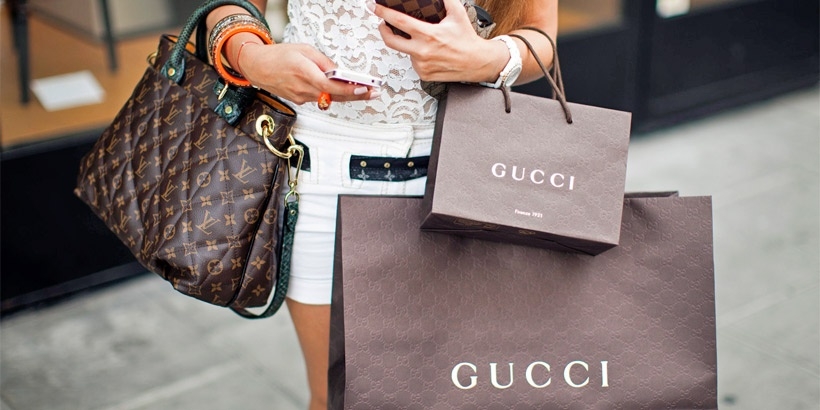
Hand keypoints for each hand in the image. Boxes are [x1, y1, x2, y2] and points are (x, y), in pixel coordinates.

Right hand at [236, 42, 378, 104]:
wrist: (257, 67)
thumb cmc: (279, 55)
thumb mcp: (304, 50)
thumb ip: (324, 62)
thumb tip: (339, 72)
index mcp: (305, 73)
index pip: (332, 86)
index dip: (350, 90)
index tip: (364, 89)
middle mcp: (304, 89)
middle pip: (335, 96)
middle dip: (356, 95)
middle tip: (374, 93)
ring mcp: (302, 97)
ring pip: (329, 98)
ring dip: (345, 95)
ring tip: (363, 90)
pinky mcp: (300, 101)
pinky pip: (320, 98)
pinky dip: (330, 94)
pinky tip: (338, 89)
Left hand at [371, 0, 508, 83]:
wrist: (477, 62)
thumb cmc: (467, 40)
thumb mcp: (457, 13)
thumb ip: (445, 0)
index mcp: (428, 35)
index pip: (398, 21)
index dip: (383, 13)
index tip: (374, 7)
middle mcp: (422, 51)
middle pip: (390, 40)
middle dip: (382, 30)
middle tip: (382, 23)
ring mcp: (422, 65)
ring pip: (404, 51)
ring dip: (407, 44)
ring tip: (420, 40)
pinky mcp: (424, 75)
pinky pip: (413, 63)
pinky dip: (416, 56)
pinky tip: (427, 53)